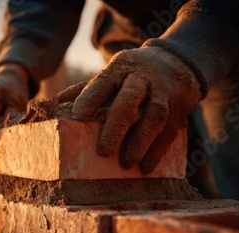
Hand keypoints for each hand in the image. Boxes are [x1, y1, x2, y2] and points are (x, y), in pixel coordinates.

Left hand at [72, 46, 201, 173]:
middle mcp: (143, 77)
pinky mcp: (181, 105)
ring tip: (126, 163)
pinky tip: (145, 167)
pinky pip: (170, 130)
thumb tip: (57, 102)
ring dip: (140, 142)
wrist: (179, 59)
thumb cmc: (134, 72)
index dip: (90, 97)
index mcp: (120, 68)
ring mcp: (164, 91)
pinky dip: (157, 151)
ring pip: (154, 116)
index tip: (78, 115)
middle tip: (103, 151)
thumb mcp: (114, 71)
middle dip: (116, 126)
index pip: (102, 82)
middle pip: (129, 100)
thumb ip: (89, 88)